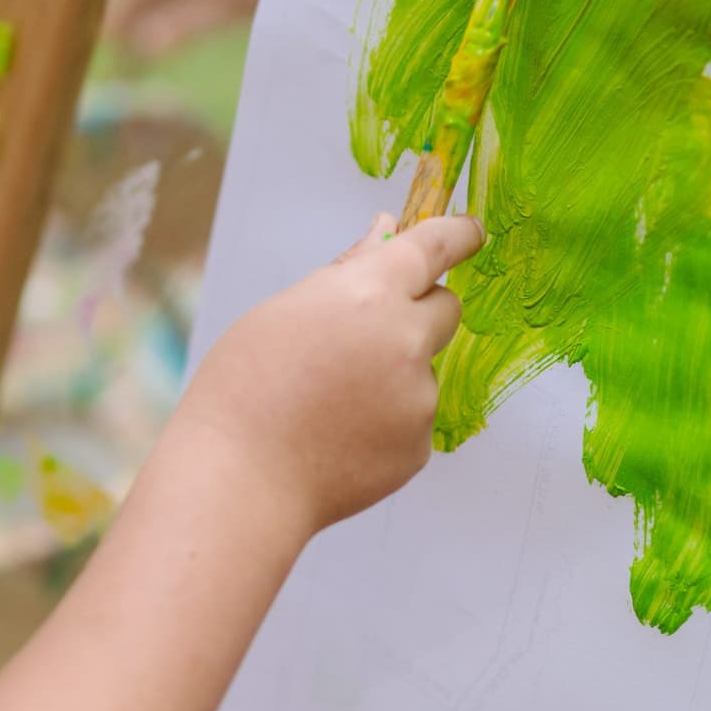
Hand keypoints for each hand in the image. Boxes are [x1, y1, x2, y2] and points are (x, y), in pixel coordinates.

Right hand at [172, 213, 483, 533]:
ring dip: (392, 374)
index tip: (470, 232)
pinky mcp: (418, 447)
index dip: (457, 235)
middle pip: (446, 307)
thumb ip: (347, 271)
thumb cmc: (244, 390)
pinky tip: (335, 434)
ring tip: (326, 401)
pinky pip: (411, 419)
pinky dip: (384, 422)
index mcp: (369, 294)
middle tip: (369, 330)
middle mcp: (405, 341)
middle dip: (420, 309)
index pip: (435, 248)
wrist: (240, 479)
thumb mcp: (283, 311)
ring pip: (422, 369)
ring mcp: (417, 398)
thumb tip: (386, 234)